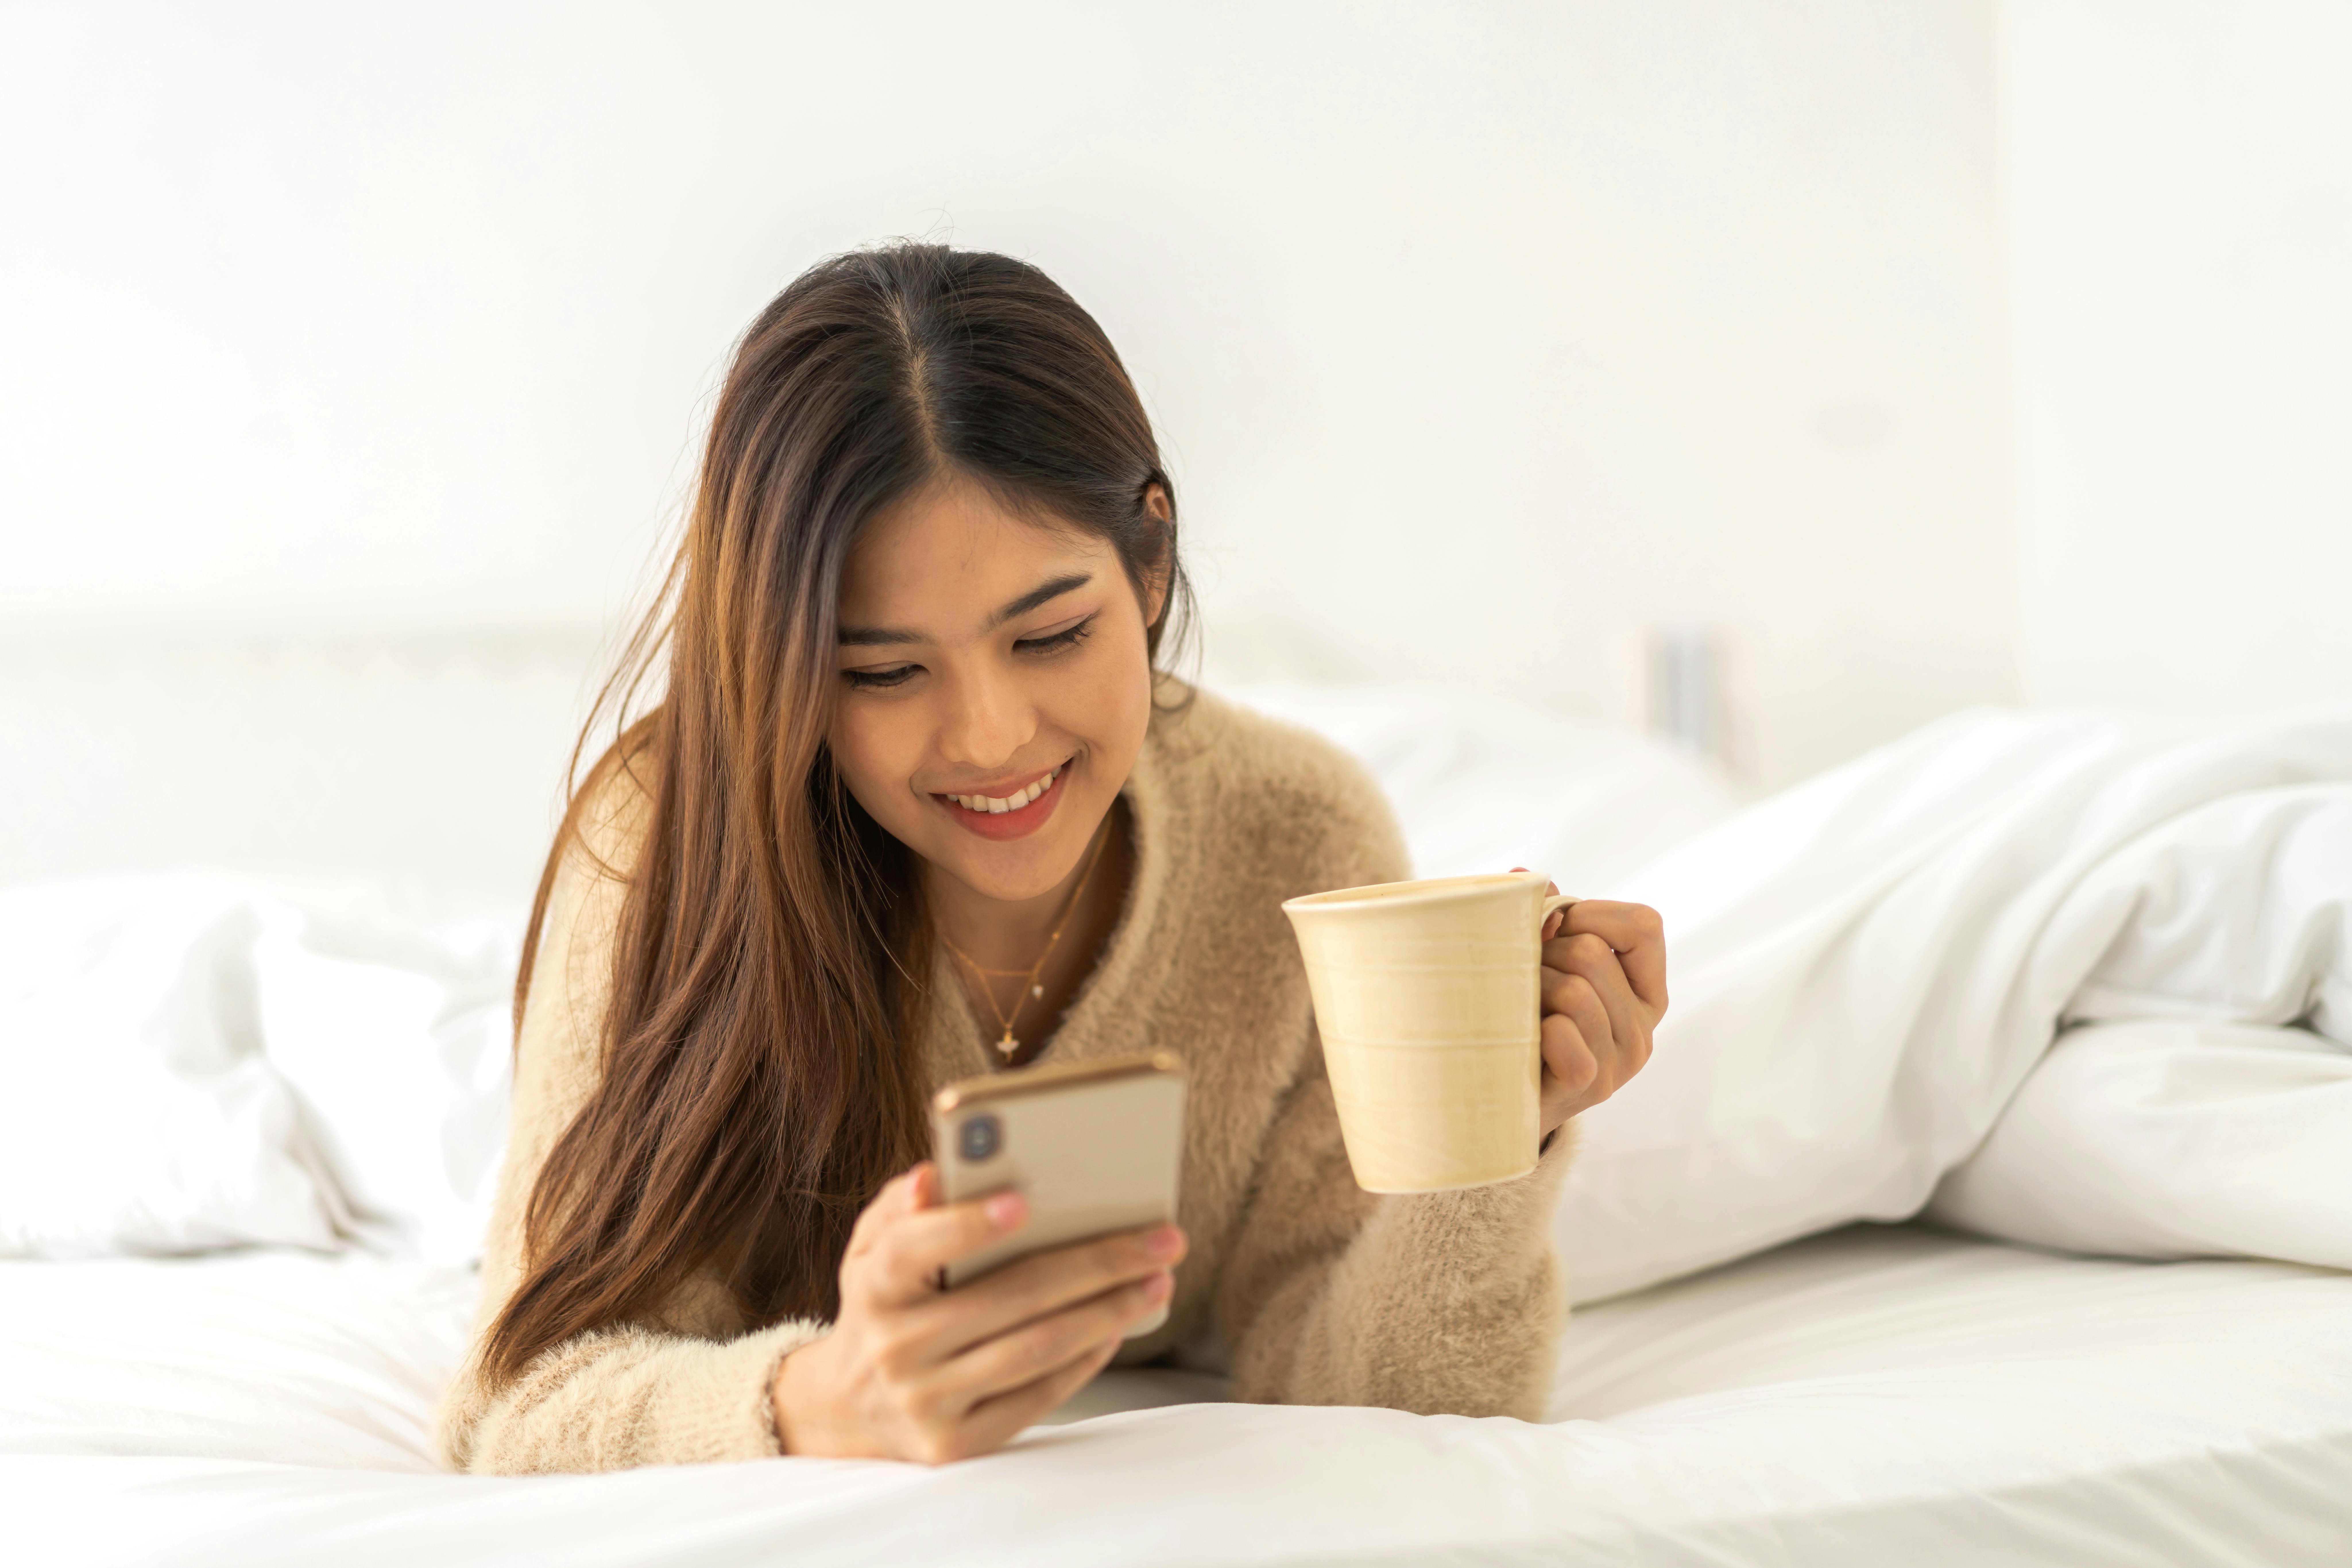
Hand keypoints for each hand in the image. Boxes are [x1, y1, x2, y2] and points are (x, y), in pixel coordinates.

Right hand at [771, 1162, 1186, 1464]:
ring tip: (1158, 1281)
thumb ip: (902, 1208)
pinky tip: (1118, 1327)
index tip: (1024, 1201)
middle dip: (1097, 1263)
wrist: (848, 1407)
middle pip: (1010, 1298)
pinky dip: (1085, 1360)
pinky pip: (1036, 1398)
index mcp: (875, 1288)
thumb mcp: (872, 1250)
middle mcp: (897, 1347)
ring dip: (1108, 1312)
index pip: (914, 1248)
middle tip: (1162, 1238)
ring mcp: (928, 1400)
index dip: (967, 1224)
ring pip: (1035, 1350)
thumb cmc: (883, 1304)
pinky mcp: (958, 1443)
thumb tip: (931, 1176)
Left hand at [1516, 872, 1666, 1137]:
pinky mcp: (1592, 1085)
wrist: (1496, 1103)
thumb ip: (1546, 919)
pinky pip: (1563, 1032)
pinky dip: (1533, 1027)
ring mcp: (1621, 1061)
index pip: (1644, 924)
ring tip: (1518, 1009)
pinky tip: (1523, 1040)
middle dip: (1543, 954)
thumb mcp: (1542, 966)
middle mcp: (1644, 1028)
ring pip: (1575, 990)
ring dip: (1531, 989)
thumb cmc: (1520, 1022)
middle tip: (1521, 979)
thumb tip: (1525, 878)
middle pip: (1593, 953)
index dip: (1589, 913)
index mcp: (1645, 992)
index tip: (1553, 931)